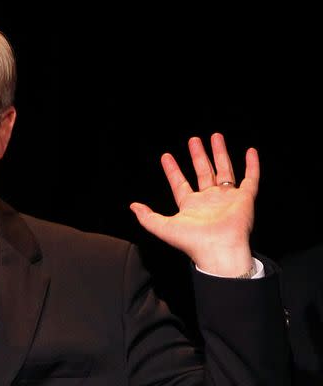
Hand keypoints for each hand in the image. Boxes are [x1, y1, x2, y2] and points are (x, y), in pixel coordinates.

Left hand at [129, 133, 256, 276]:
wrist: (219, 249)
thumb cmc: (192, 241)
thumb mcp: (163, 227)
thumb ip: (147, 217)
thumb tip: (133, 206)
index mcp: (191, 206)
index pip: (179, 183)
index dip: (172, 170)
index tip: (166, 156)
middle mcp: (209, 200)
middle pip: (202, 172)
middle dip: (198, 155)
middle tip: (194, 140)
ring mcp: (227, 198)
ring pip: (224, 169)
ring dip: (220, 153)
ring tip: (215, 136)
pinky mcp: (245, 198)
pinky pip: (250, 178)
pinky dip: (252, 165)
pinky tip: (250, 151)